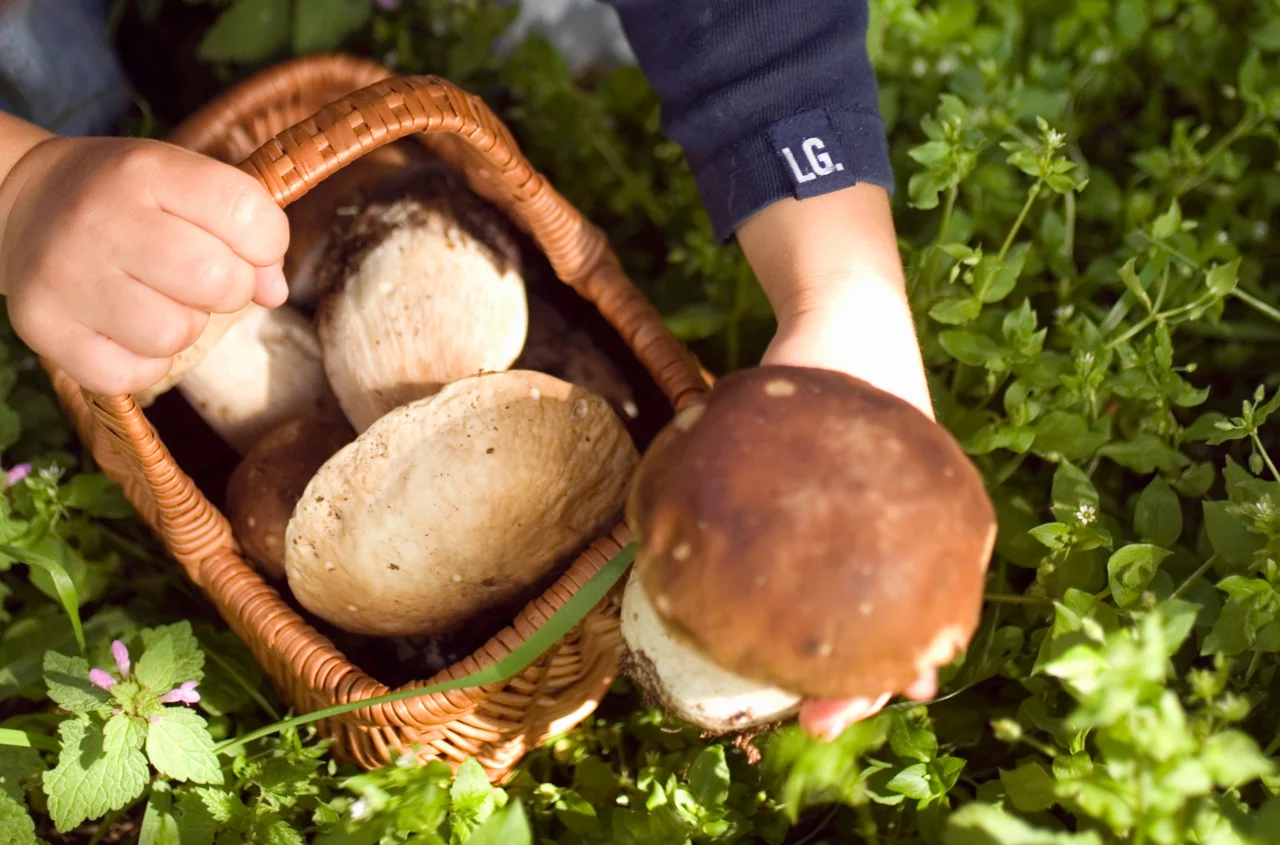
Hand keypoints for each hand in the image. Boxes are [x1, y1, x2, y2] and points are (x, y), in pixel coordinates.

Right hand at [0, 131, 289, 395]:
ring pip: (176, 335)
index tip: (246, 246)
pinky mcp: (43, 327)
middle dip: (228, 289)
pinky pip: (134, 374)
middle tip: (200, 278)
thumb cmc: (127, 199)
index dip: (267, 242)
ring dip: (184, 327)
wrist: (22, 202)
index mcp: (146, 171)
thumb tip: (274, 292)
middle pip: (219, 281)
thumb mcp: (185, 185)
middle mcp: (100, 219)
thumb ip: (246, 226)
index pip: (248, 214)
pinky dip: (144, 362)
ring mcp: (66, 276)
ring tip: (157, 299)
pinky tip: (125, 328)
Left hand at [737, 183, 939, 740]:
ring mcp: (876, 534)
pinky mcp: (842, 529)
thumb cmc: (841, 351)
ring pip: (864, 617)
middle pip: (895, 629)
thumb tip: (688, 473)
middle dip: (860, 683)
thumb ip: (778, 429)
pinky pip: (831, 583)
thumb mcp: (821, 388)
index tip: (887, 694)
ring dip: (837, 665)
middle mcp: (910, 534)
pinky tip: (770, 646)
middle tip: (816, 722)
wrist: (845, 311)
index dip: (900, 661)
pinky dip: (812, 620)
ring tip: (799, 708)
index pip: (932, 610)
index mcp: (933, 515)